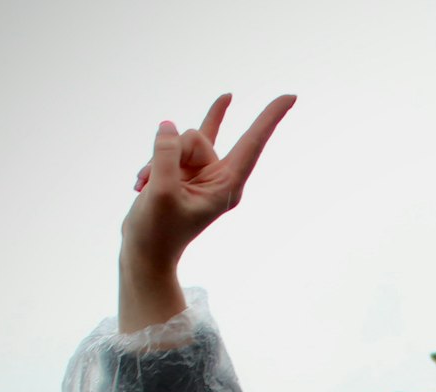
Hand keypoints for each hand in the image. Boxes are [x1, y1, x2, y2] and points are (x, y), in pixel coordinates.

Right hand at [119, 92, 294, 331]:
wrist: (144, 251)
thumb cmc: (157, 232)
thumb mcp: (159, 193)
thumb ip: (165, 156)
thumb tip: (169, 126)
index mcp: (227, 186)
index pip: (252, 144)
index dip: (270, 118)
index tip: (291, 95)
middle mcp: (218, 176)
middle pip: (197, 138)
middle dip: (171, 152)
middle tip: (157, 185)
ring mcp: (200, 172)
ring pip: (178, 140)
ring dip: (155, 160)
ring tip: (147, 188)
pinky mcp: (183, 169)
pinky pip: (179, 140)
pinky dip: (157, 153)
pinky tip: (146, 170)